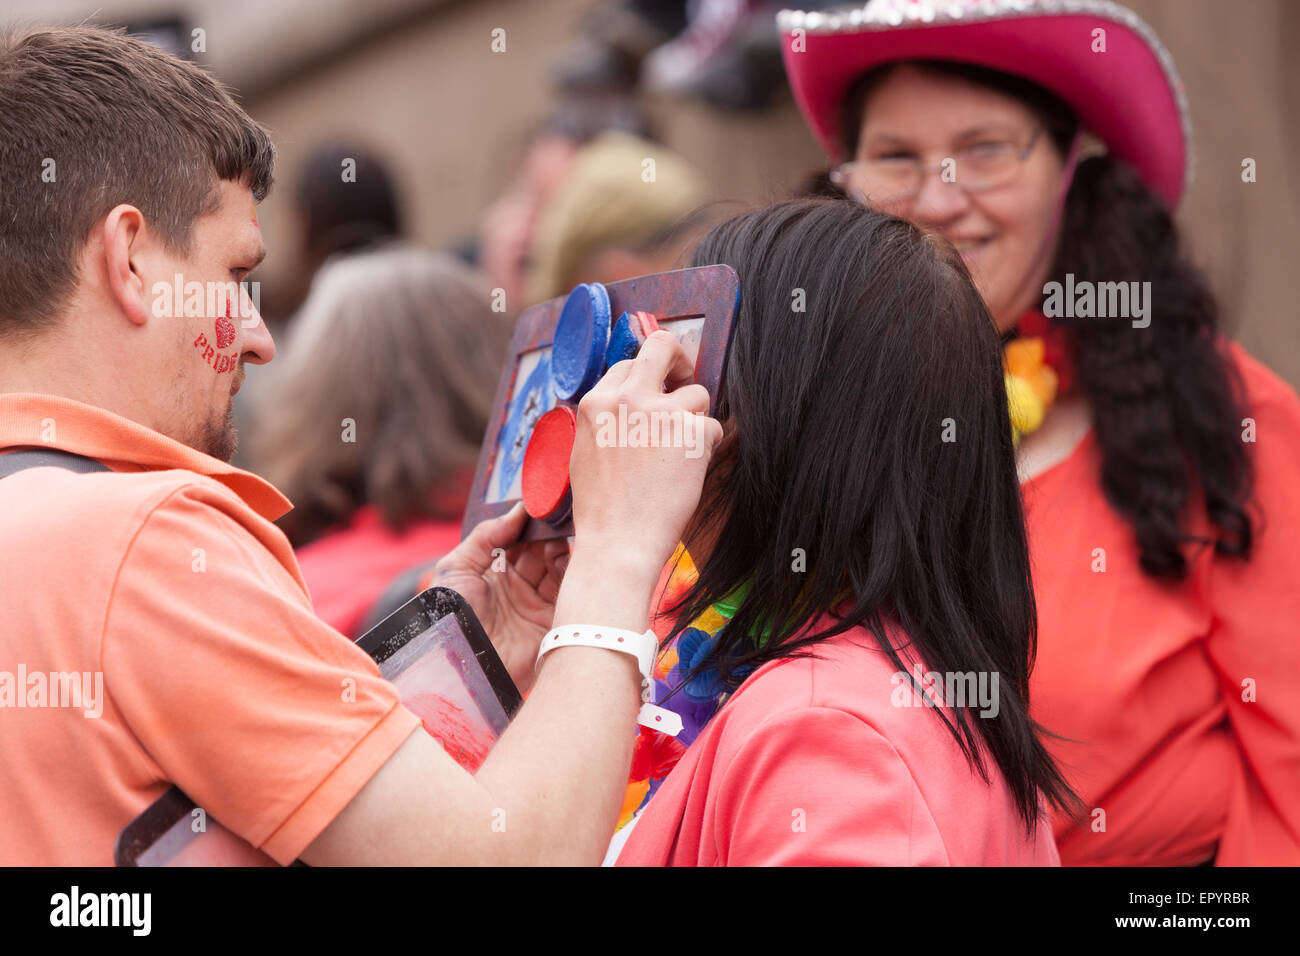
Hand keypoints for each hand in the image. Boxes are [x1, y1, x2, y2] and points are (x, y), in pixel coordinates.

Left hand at [431, 503, 568, 693]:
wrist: (463, 667)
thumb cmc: (451, 618)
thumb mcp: (456, 567)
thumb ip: (487, 535)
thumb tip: (519, 510)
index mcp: (494, 572)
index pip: (519, 540)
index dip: (530, 522)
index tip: (542, 504)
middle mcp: (518, 586)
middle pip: (543, 549)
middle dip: (550, 532)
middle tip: (557, 516)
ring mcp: (538, 602)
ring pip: (560, 566)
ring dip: (561, 549)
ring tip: (558, 540)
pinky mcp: (554, 620)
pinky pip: (570, 591)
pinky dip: (572, 572)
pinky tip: (567, 558)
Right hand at [567, 330, 723, 584]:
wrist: (619, 543)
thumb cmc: (602, 509)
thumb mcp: (586, 451)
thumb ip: (607, 419)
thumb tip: (630, 401)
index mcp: (596, 402)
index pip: (628, 364)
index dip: (648, 377)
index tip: (658, 390)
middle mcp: (627, 399)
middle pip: (663, 346)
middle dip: (680, 359)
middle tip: (685, 381)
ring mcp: (661, 413)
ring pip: (697, 393)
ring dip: (694, 421)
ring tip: (679, 456)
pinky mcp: (692, 432)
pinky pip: (712, 427)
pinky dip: (706, 449)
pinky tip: (687, 474)